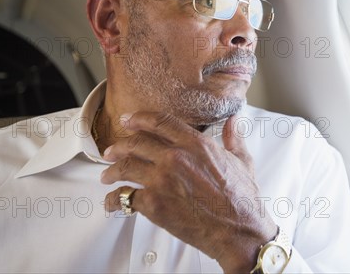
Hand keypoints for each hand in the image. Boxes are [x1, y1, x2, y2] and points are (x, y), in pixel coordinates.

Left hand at [101, 111, 277, 272]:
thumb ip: (234, 138)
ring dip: (111, 171)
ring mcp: (163, 180)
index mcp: (196, 144)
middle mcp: (176, 157)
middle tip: (112, 150)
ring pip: (125, 167)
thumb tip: (234, 121)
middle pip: (136, 143)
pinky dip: (114, 200)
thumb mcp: (242, 161)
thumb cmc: (241, 199)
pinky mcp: (154, 204)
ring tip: (107, 176)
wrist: (238, 230)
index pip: (160, 122)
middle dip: (119, 146)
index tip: (129, 120)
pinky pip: (124, 198)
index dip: (139, 119)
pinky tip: (112, 202)